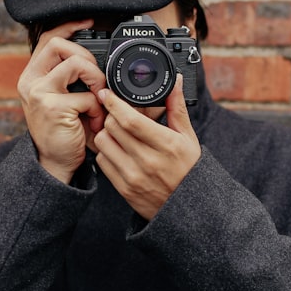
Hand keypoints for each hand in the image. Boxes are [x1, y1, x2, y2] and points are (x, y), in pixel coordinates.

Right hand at [17, 20, 106, 183]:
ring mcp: (39, 93)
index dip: (68, 26)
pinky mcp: (53, 107)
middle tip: (96, 79)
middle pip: (60, 45)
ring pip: (76, 64)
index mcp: (32, 76)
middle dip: (86, 56)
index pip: (48, 38)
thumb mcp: (63, 99)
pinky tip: (94, 122)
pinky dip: (97, 109)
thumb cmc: (64, 130)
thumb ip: (71, 77)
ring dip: (96, 80)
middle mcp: (31, 81)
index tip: (88, 22)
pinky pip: (87, 96)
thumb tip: (98, 55)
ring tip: (98, 100)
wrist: (55, 163)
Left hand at [93, 75, 200, 219]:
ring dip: (107, 133)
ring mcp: (134, 176)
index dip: (115, 103)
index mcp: (166, 145)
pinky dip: (106, 152)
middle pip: (113, 128)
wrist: (187, 209)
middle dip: (111, 115)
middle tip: (116, 113)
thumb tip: (173, 80)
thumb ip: (176, 107)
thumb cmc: (188, 169)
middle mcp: (148, 161)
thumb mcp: (188, 137)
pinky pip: (102, 162)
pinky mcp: (124, 189)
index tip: (107, 93)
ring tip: (118, 132)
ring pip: (103, 143)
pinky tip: (118, 150)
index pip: (131, 121)